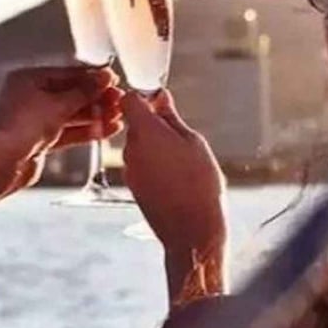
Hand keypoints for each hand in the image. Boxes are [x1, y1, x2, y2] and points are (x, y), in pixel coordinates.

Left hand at [0, 65, 122, 185]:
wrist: (2, 163)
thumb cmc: (19, 128)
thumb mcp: (58, 104)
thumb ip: (84, 92)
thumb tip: (102, 78)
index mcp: (28, 80)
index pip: (66, 74)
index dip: (91, 77)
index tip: (111, 79)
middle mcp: (30, 98)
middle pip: (70, 94)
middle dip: (96, 98)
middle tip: (118, 99)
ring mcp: (34, 121)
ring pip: (71, 115)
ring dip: (95, 115)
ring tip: (117, 115)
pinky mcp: (40, 141)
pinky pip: (68, 132)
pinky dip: (86, 131)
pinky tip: (105, 130)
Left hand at [121, 90, 226, 270]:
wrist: (192, 230)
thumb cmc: (199, 185)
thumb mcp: (193, 142)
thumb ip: (172, 117)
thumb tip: (161, 97)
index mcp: (145, 132)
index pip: (128, 99)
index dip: (143, 96)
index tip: (161, 102)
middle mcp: (131, 149)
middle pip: (135, 124)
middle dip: (154, 124)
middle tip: (180, 134)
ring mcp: (130, 170)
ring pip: (139, 145)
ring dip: (156, 146)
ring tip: (182, 160)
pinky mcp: (134, 186)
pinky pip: (141, 164)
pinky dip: (154, 164)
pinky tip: (175, 176)